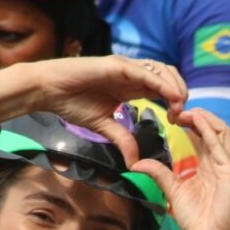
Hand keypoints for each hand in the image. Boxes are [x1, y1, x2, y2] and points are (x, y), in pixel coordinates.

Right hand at [39, 56, 188, 165]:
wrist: (48, 90)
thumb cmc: (72, 103)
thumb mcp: (105, 127)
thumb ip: (123, 140)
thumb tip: (135, 163)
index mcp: (131, 86)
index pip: (163, 88)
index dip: (175, 102)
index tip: (175, 121)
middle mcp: (132, 74)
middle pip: (169, 76)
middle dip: (181, 93)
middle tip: (180, 115)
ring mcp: (126, 67)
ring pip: (163, 70)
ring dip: (175, 87)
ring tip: (178, 107)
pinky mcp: (118, 65)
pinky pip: (146, 73)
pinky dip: (162, 84)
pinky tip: (171, 98)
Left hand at [132, 110, 229, 229]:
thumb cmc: (196, 219)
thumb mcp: (172, 190)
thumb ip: (159, 174)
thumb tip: (137, 164)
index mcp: (208, 165)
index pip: (203, 135)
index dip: (189, 122)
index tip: (170, 117)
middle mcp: (219, 162)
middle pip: (213, 128)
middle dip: (197, 115)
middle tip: (176, 109)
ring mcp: (226, 166)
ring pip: (221, 131)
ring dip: (204, 117)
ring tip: (186, 111)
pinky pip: (221, 146)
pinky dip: (209, 130)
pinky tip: (196, 120)